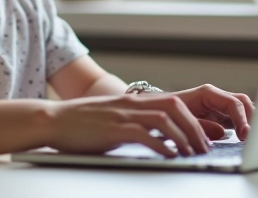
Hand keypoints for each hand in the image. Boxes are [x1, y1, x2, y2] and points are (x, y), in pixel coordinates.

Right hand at [44, 94, 210, 156]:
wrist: (53, 119)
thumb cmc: (80, 123)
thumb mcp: (112, 118)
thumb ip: (133, 122)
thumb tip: (157, 137)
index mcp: (132, 101)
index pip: (173, 103)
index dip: (193, 119)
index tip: (203, 137)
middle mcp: (131, 104)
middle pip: (175, 109)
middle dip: (194, 128)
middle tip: (204, 147)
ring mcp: (122, 115)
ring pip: (165, 120)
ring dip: (183, 137)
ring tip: (191, 154)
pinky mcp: (113, 129)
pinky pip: (145, 135)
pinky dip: (161, 146)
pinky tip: (169, 156)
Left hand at [169, 84, 254, 140]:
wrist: (160, 110)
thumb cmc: (169, 113)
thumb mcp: (182, 120)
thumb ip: (201, 126)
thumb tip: (223, 133)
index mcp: (207, 94)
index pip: (233, 103)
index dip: (241, 119)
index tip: (244, 135)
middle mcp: (216, 97)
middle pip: (243, 103)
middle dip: (251, 119)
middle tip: (253, 137)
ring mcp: (220, 106)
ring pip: (243, 109)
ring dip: (250, 122)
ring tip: (253, 138)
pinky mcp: (221, 115)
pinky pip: (238, 118)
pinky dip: (244, 126)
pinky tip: (246, 138)